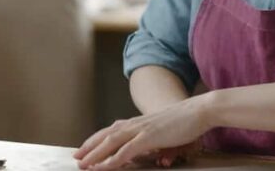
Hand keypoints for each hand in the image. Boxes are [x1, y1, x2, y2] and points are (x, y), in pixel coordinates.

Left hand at [73, 96, 213, 169]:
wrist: (198, 110)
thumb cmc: (183, 122)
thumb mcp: (162, 130)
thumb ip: (150, 139)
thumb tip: (144, 152)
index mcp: (137, 122)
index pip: (110, 130)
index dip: (95, 140)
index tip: (83, 149)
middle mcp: (135, 124)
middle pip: (106, 136)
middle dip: (89, 147)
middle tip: (76, 158)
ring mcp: (141, 130)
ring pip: (111, 143)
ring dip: (96, 154)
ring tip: (84, 164)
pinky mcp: (149, 137)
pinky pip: (126, 151)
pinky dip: (113, 159)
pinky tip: (104, 166)